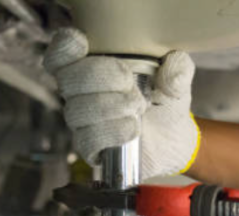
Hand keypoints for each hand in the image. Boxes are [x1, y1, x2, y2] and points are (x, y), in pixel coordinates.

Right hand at [43, 28, 200, 179]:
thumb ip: (177, 67)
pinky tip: (132, 129)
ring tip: (138, 108)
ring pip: (77, 111)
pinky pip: (87, 140)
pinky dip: (111, 132)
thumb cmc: (166, 102)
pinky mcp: (90, 148)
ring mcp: (83, 122)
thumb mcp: (177, 78)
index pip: (60, 56)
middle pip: (68, 80)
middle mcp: (80, 93)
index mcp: (92, 67)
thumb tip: (170, 72)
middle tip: (131, 85)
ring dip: (109, 107)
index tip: (83, 44)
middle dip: (101, 78)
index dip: (64, 49)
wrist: (174, 139)